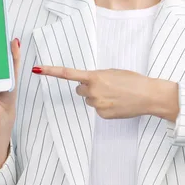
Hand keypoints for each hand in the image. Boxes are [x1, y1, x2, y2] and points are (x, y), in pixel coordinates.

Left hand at [33, 66, 179, 120]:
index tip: (36, 69)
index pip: (68, 74)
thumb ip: (97, 77)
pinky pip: (97, 109)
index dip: (51, 71)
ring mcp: (97, 105)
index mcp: (94, 77)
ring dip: (97, 97)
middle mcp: (92, 91)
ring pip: (89, 100)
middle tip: (105, 86)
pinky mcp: (102, 115)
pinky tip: (117, 103)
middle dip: (88, 88)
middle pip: (80, 89)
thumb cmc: (132, 80)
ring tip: (114, 95)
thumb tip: (88, 84)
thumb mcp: (112, 73)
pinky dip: (105, 106)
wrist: (148, 95)